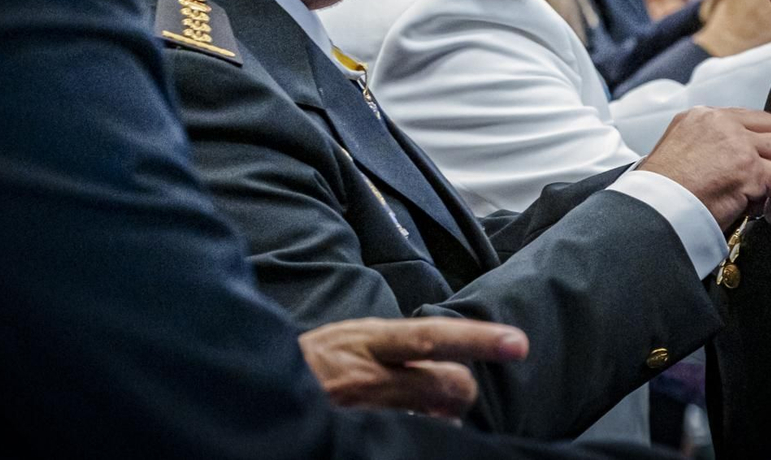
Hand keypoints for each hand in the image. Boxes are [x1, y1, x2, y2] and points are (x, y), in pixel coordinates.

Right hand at [299, 317, 528, 418]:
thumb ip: (394, 347)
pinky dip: (412, 434)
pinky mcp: (353, 433)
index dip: (480, 339)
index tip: (519, 343)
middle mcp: (365, 373)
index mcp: (366, 339)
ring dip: (439, 417)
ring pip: (432, 418)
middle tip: (454, 396)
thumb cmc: (306, 366)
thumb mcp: (347, 340)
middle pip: (447, 383)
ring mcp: (359, 409)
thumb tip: (443, 361)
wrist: (250, 391)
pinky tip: (396, 430)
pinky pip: (404, 434)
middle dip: (462, 391)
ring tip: (419, 412)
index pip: (434, 335)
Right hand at [639, 106, 770, 227]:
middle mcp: (720, 123)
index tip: (770, 156)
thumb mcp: (675, 150)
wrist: (652, 208)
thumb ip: (703, 146)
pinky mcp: (749, 170)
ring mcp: (737, 144)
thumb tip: (730, 166)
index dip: (764, 138)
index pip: (746, 117)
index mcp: (700, 116)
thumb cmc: (658, 191)